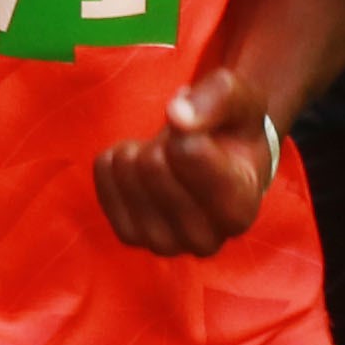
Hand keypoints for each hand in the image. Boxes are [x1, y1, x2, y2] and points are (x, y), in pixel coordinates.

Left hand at [92, 66, 287, 256]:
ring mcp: (165, 244)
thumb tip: (176, 115)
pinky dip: (116, 160)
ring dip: (140, 149)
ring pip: (127, 173)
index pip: (189, 154)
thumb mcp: (240, 100)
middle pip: (152, 165)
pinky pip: (104, 179)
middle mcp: (205, 240)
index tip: (201, 129)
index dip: (186, 127)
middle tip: (182, 145)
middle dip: (163, 140)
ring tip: (164, 154)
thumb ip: (216, 101)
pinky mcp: (131, 236)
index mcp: (239, 209)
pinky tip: (139, 162)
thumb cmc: (233, 129)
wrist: (220, 161)